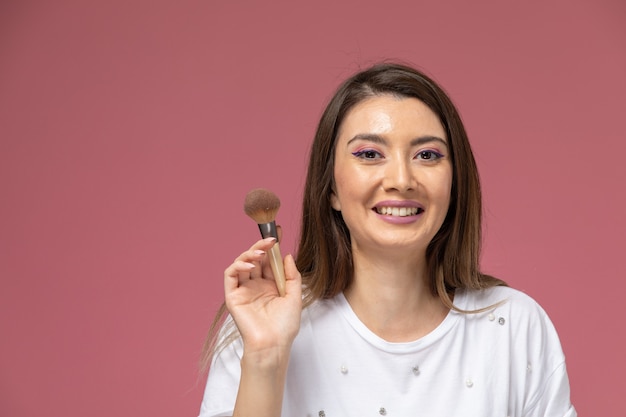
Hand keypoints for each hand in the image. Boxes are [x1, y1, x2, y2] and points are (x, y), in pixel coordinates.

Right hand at [224, 236, 302, 354]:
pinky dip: (238, 265)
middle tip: (271, 239)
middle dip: (262, 246)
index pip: (269, 260)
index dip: (272, 246)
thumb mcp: (294, 296)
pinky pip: (230, 275)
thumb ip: (291, 275)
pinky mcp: (233, 296)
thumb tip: (286, 255)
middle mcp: (256, 285)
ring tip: (261, 252)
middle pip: (255, 258)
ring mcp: (244, 289)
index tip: (278, 232)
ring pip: (242, 263)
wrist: (274, 344)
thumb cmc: (285, 326)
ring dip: (250, 253)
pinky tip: (250, 264)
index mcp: (270, 285)